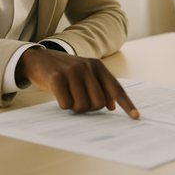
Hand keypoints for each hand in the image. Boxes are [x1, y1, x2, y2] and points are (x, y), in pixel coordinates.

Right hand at [16, 48, 139, 118]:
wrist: (38, 58)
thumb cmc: (65, 71)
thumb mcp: (85, 75)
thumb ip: (100, 87)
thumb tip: (112, 106)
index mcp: (98, 66)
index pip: (116, 88)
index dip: (127, 104)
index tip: (136, 116)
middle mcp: (87, 67)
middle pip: (98, 103)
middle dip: (89, 107)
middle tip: (78, 100)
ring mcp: (72, 71)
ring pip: (83, 105)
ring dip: (75, 107)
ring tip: (68, 95)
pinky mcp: (57, 78)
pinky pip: (67, 104)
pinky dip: (63, 105)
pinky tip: (59, 95)